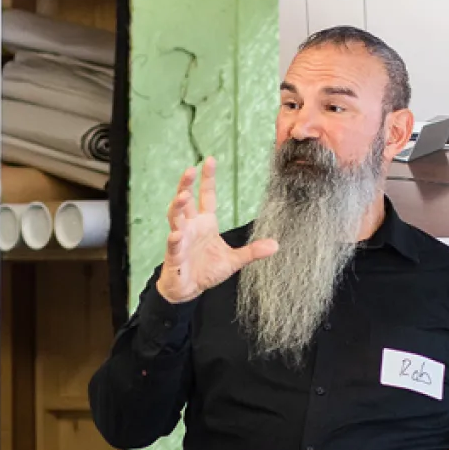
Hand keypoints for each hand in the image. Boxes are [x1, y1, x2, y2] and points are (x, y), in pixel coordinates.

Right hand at [155, 157, 278, 303]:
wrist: (189, 289)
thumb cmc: (207, 270)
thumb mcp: (234, 260)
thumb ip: (252, 251)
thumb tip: (276, 245)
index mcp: (205, 223)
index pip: (206, 197)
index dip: (207, 179)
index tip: (210, 160)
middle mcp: (191, 227)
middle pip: (185, 201)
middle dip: (186, 185)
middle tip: (190, 170)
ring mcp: (181, 239)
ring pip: (175, 218)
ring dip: (177, 207)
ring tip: (182, 196)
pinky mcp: (174, 255)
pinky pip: (173, 245)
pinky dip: (174, 239)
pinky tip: (176, 234)